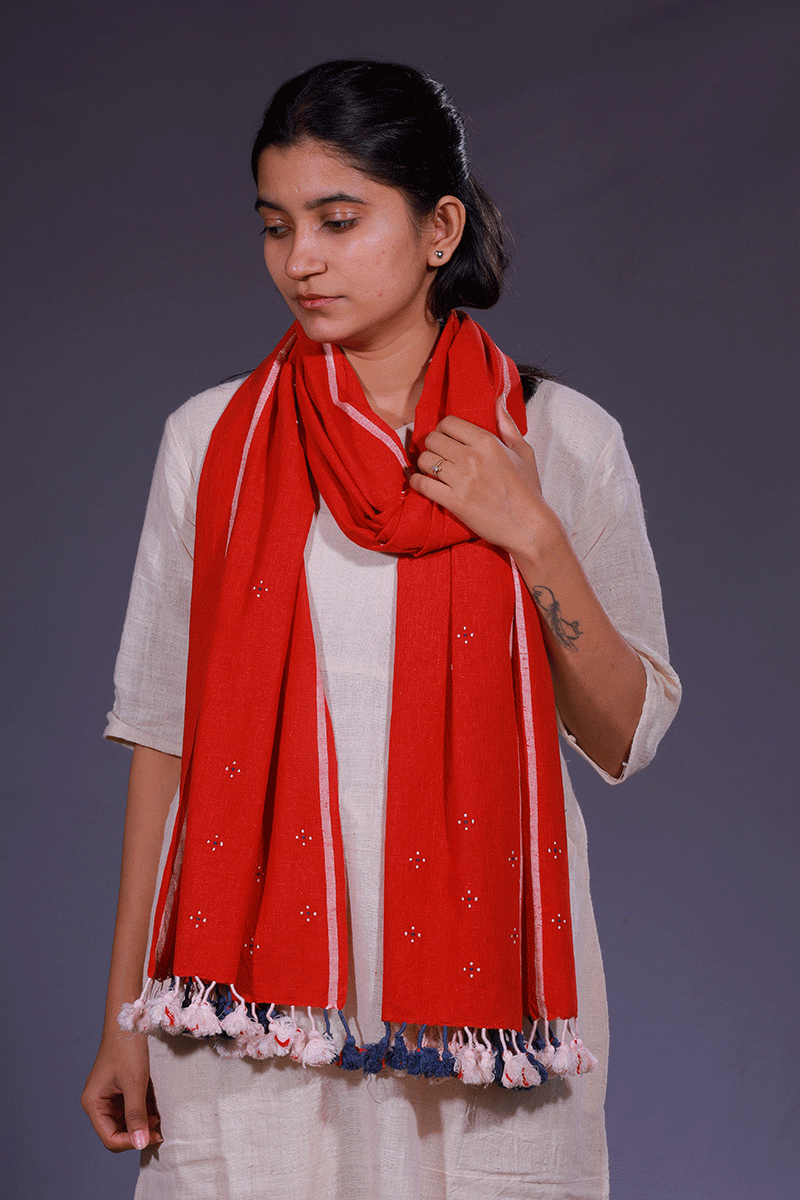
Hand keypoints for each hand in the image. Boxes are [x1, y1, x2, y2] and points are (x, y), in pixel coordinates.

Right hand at [81, 1032, 161, 1152]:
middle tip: (159, 1131)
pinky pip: (132, 1108)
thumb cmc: (127, 1048)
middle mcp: (98, 1103)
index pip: (109, 1138)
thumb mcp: (134, 1083)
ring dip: (143, 1122)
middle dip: (138, 1133)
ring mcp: (110, 1096)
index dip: (131, 1142)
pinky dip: (144, 1111)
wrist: (131, 1020)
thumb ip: (136, 1114)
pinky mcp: (121, 1089)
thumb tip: (141, 1143)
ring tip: (160, 1118)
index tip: (152, 1138)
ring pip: (126, 1121)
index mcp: (94, 1103)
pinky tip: (157, 1108)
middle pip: (117, 1132)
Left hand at [409, 399, 560, 560]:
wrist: (529, 526)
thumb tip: (498, 402)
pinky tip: (420, 483)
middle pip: (432, 439)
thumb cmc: (528, 490)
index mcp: (487, 442)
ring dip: (424, 464)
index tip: (446, 439)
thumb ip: (508, 426)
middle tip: (437, 455)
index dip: (443, 429)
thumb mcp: (524, 452)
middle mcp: (472, 457)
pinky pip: (422, 485)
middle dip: (431, 446)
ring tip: (431, 470)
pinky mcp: (454, 501)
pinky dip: (417, 482)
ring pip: (425, 460)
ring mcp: (462, 480)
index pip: (448, 423)